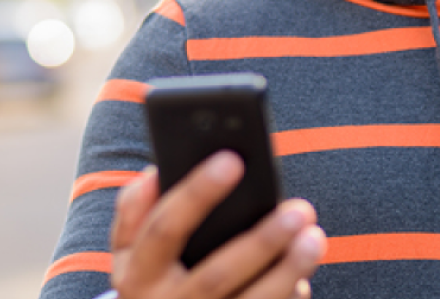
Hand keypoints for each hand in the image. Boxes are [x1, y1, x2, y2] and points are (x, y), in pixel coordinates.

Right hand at [109, 151, 324, 298]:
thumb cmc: (147, 280)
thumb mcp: (125, 252)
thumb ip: (134, 211)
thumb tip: (155, 173)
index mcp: (137, 275)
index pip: (165, 228)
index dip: (197, 194)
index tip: (232, 160)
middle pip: (218, 274)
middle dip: (261, 242)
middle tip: (299, 209)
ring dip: (286, 272)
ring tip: (314, 238)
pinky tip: (302, 278)